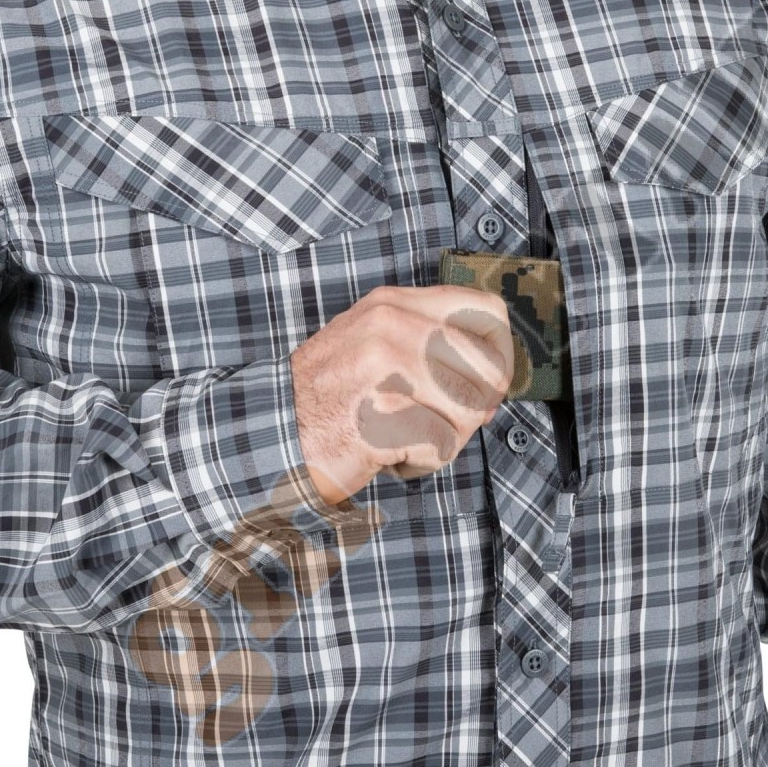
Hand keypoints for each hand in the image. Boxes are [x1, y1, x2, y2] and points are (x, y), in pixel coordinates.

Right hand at [289, 283, 513, 504]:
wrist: (267, 434)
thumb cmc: (326, 397)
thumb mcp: (374, 345)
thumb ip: (431, 347)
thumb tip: (494, 379)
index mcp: (394, 305)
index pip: (488, 311)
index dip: (500, 353)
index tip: (485, 380)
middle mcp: (393, 327)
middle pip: (488, 369)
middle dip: (473, 407)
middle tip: (437, 421)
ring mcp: (387, 369)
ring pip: (470, 411)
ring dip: (445, 438)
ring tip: (403, 435)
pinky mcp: (383, 416)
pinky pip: (443, 446)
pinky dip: (421, 462)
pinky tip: (388, 453)